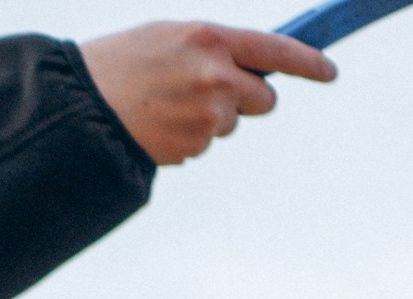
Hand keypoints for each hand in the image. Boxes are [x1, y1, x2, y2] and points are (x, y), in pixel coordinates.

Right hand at [81, 21, 335, 164]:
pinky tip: (159, 125)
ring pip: (230, 124)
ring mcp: (206, 117)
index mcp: (210, 39)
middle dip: (246, 100)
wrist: (82, 106)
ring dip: (208, 119)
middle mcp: (216, 77)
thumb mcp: (172, 38)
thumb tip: (246, 72)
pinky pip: (205, 144)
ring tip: (166, 106)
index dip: (309, 63)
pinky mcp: (193, 147)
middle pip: (261, 100)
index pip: (276, 51)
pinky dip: (187, 137)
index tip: (329, 71)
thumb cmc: (123, 65)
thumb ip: (213, 50)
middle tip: (210, 94)